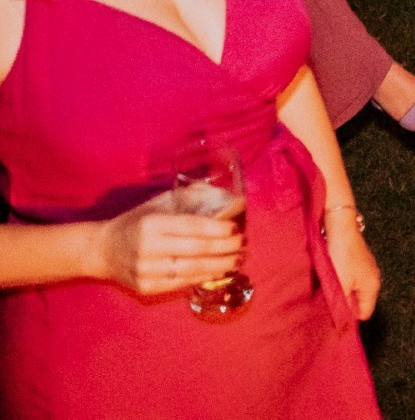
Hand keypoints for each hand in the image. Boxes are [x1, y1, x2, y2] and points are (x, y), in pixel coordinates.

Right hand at [96, 190, 242, 296]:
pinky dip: (204, 277)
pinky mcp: (146, 287)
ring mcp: (146, 271)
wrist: (101, 250)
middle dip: (226, 247)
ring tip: (238, 259)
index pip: (192, 227)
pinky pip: (181, 283)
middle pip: (197, 249)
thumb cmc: (135, 223)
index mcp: (151, 224)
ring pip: (192, 269)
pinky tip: (219, 271)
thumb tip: (223, 195)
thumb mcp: (156, 204)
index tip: (236, 228)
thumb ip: (187, 198)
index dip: (218, 229)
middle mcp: (148, 248)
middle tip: (244, 244)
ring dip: (221, 265)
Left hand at [323, 216, 379, 320]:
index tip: (334, 319)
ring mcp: (365, 268)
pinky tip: (329, 278)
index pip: (364, 314)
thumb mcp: (340, 285)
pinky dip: (340, 281)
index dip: (350, 319)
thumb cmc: (342, 256)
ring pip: (353, 290)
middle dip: (344, 305)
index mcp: (372, 287)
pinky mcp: (357, 259)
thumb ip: (341, 305)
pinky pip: (349, 278)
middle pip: (359, 302)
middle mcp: (372, 278)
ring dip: (341, 292)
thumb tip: (341, 323)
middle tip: (328, 307)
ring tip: (326, 293)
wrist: (340, 226)